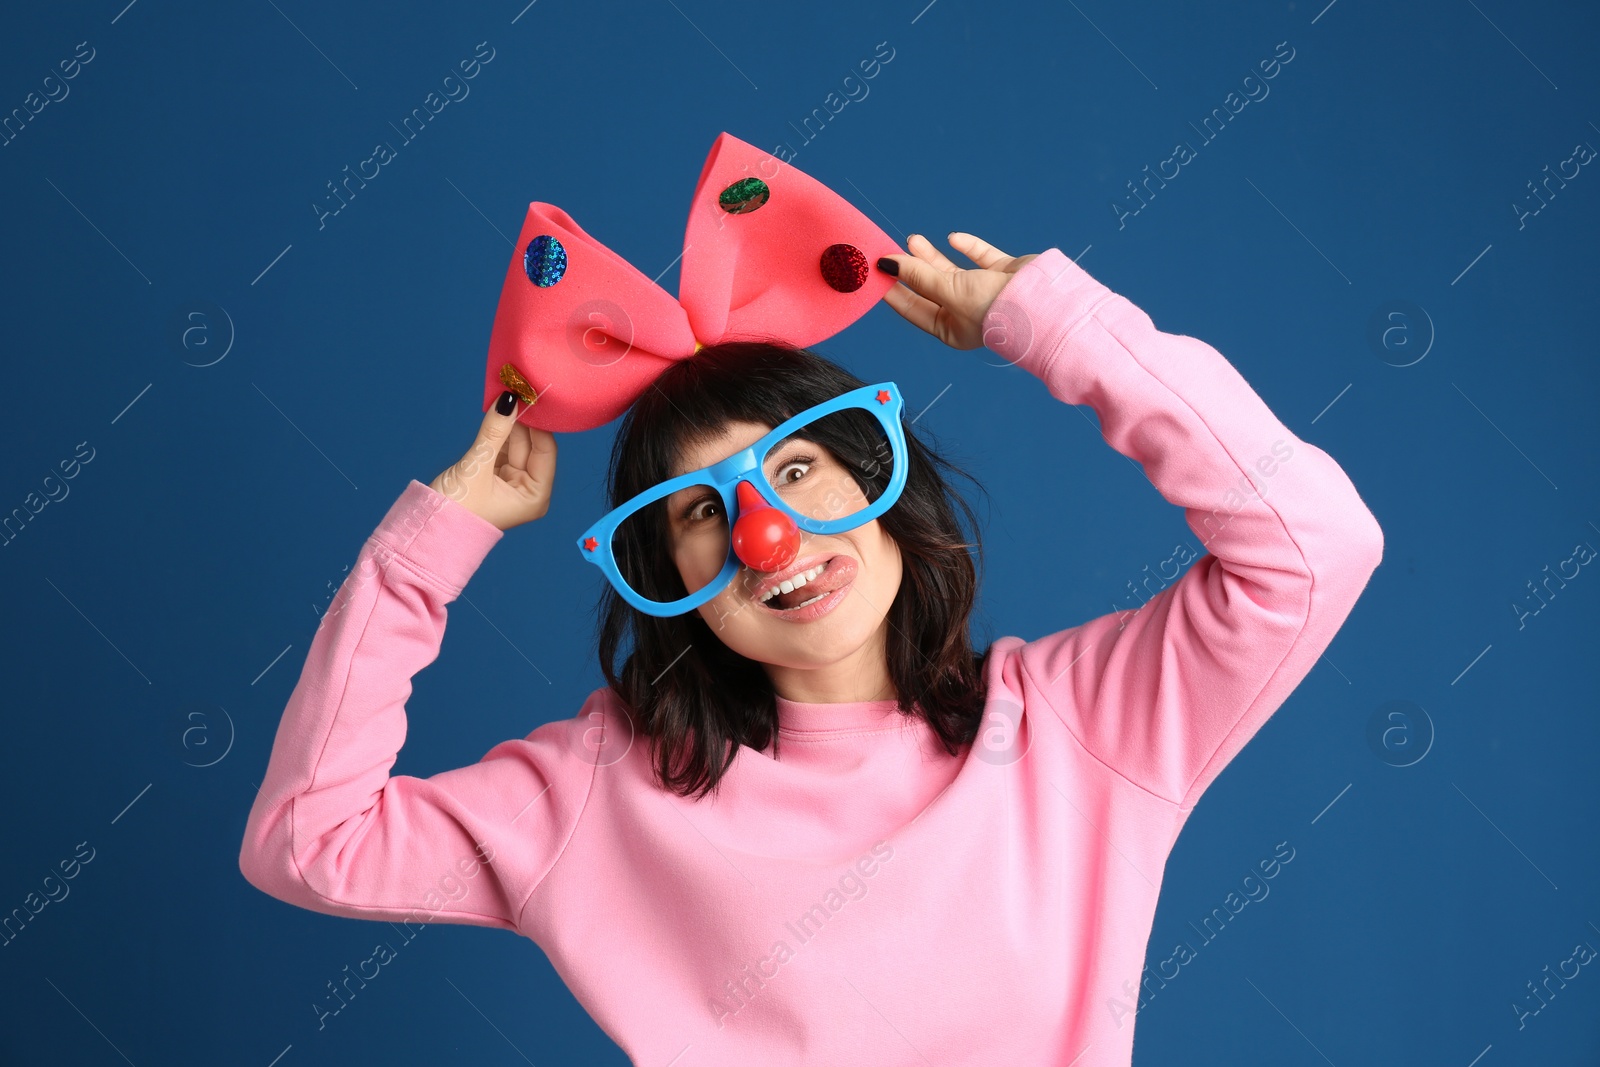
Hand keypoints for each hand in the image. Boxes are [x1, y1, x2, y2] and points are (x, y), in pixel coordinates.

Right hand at [428, 392, 555, 530]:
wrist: (425, 529)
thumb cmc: (455, 510)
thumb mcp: (477, 466)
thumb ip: (494, 431)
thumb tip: (509, 400)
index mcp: (535, 496)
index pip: (545, 451)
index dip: (539, 423)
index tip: (531, 396)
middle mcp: (527, 490)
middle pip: (530, 446)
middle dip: (522, 419)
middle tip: (516, 388)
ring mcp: (510, 483)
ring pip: (514, 445)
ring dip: (509, 423)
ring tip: (505, 394)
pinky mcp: (491, 477)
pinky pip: (499, 449)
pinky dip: (497, 433)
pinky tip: (496, 412)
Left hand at [877, 232, 1039, 349]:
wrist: (1043, 302)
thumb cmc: (994, 309)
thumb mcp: (948, 292)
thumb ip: (918, 275)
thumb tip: (886, 264)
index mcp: (950, 329)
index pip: (913, 308)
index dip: (894, 290)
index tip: (875, 272)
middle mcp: (966, 313)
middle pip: (930, 288)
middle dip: (911, 268)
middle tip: (892, 249)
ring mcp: (985, 292)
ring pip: (951, 271)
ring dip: (932, 256)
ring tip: (913, 239)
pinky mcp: (1003, 274)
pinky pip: (981, 258)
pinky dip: (968, 248)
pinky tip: (954, 238)